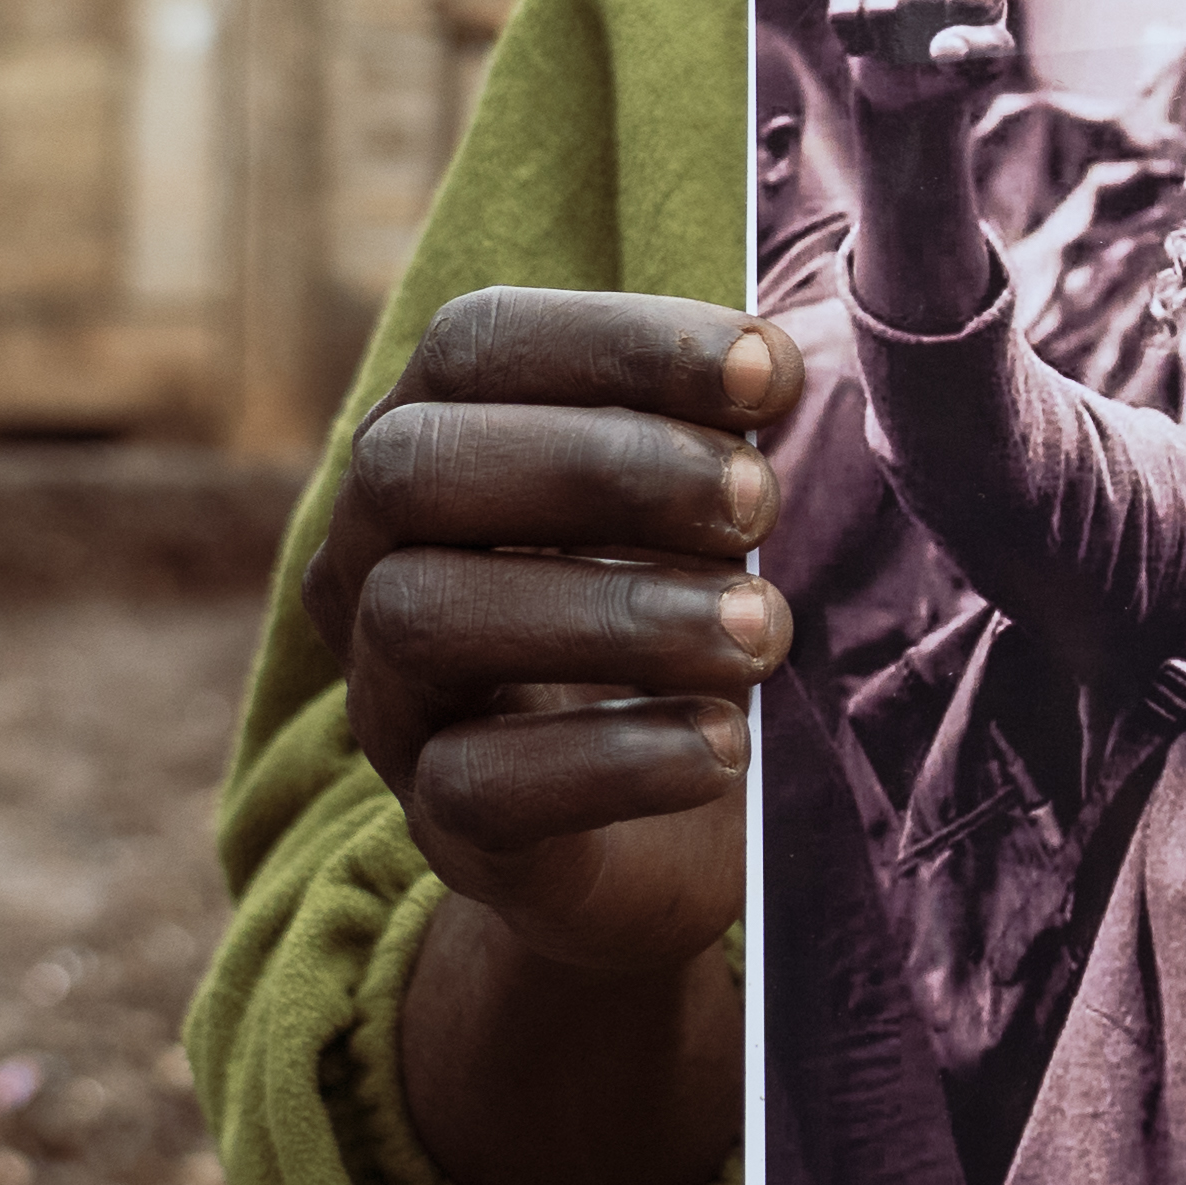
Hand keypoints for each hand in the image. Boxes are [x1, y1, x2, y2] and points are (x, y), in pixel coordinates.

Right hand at [312, 290, 797, 984]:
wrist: (680, 842)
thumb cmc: (699, 624)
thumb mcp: (718, 516)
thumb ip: (735, 435)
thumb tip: (811, 361)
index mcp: (439, 441)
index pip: (474, 345)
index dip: (616, 341)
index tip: (770, 374)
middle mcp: (374, 559)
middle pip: (414, 465)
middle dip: (604, 465)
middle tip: (762, 503)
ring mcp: (391, 698)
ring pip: (423, 615)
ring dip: (613, 610)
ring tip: (764, 630)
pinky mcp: (440, 826)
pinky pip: (472, 785)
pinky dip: (612, 760)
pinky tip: (726, 746)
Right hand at [823, 0, 1019, 116]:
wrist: (920, 74)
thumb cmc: (964, 63)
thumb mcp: (986, 64)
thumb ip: (979, 52)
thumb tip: (945, 47)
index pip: (967, 0)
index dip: (959, 35)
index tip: (961, 49)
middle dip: (921, 41)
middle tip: (927, 55)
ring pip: (878, 9)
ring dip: (887, 46)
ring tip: (902, 52)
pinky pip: (843, 13)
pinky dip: (856, 42)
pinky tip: (874, 45)